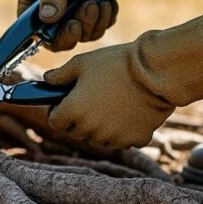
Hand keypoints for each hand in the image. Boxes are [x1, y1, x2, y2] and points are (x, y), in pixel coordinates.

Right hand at [18, 0, 136, 50]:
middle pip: (58, 40)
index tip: (69, 25)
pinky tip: (109, 2)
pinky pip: (96, 32)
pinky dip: (105, 20)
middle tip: (89, 7)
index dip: (47, 36)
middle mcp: (50, 13)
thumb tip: (46, 19)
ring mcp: (71, 17)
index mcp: (33, 1)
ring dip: (94, 22)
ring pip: (80, 37)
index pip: (31, 31)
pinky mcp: (90, 19)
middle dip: (76, 28)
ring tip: (101, 2)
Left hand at [44, 15, 202, 148]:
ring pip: (99, 138)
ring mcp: (114, 137)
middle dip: (78, 119)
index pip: (54, 122)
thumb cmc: (116, 63)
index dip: (57, 111)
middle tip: (90, 100)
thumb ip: (60, 75)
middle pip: (75, 132)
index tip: (64, 102)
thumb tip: (46, 80)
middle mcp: (91, 129)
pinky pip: (123, 140)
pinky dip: (124, 131)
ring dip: (100, 127)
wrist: (156, 70)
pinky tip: (129, 112)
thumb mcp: (82, 63)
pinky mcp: (135, 139)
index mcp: (74, 111)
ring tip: (110, 105)